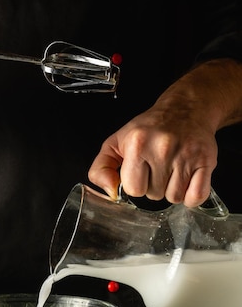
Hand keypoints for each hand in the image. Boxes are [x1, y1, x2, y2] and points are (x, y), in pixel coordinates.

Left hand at [88, 59, 241, 207]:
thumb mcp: (116, 143)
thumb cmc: (149, 129)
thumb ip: (101, 168)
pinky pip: (196, 197)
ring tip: (172, 169)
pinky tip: (186, 181)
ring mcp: (186, 155)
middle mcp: (162, 148)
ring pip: (174, 198)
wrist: (185, 109)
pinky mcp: (206, 161)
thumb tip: (110, 190)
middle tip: (158, 166)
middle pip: (154, 195)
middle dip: (154, 186)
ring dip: (172, 189)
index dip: (136, 183)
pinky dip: (191, 196)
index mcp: (137, 144)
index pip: (133, 189)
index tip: (140, 170)